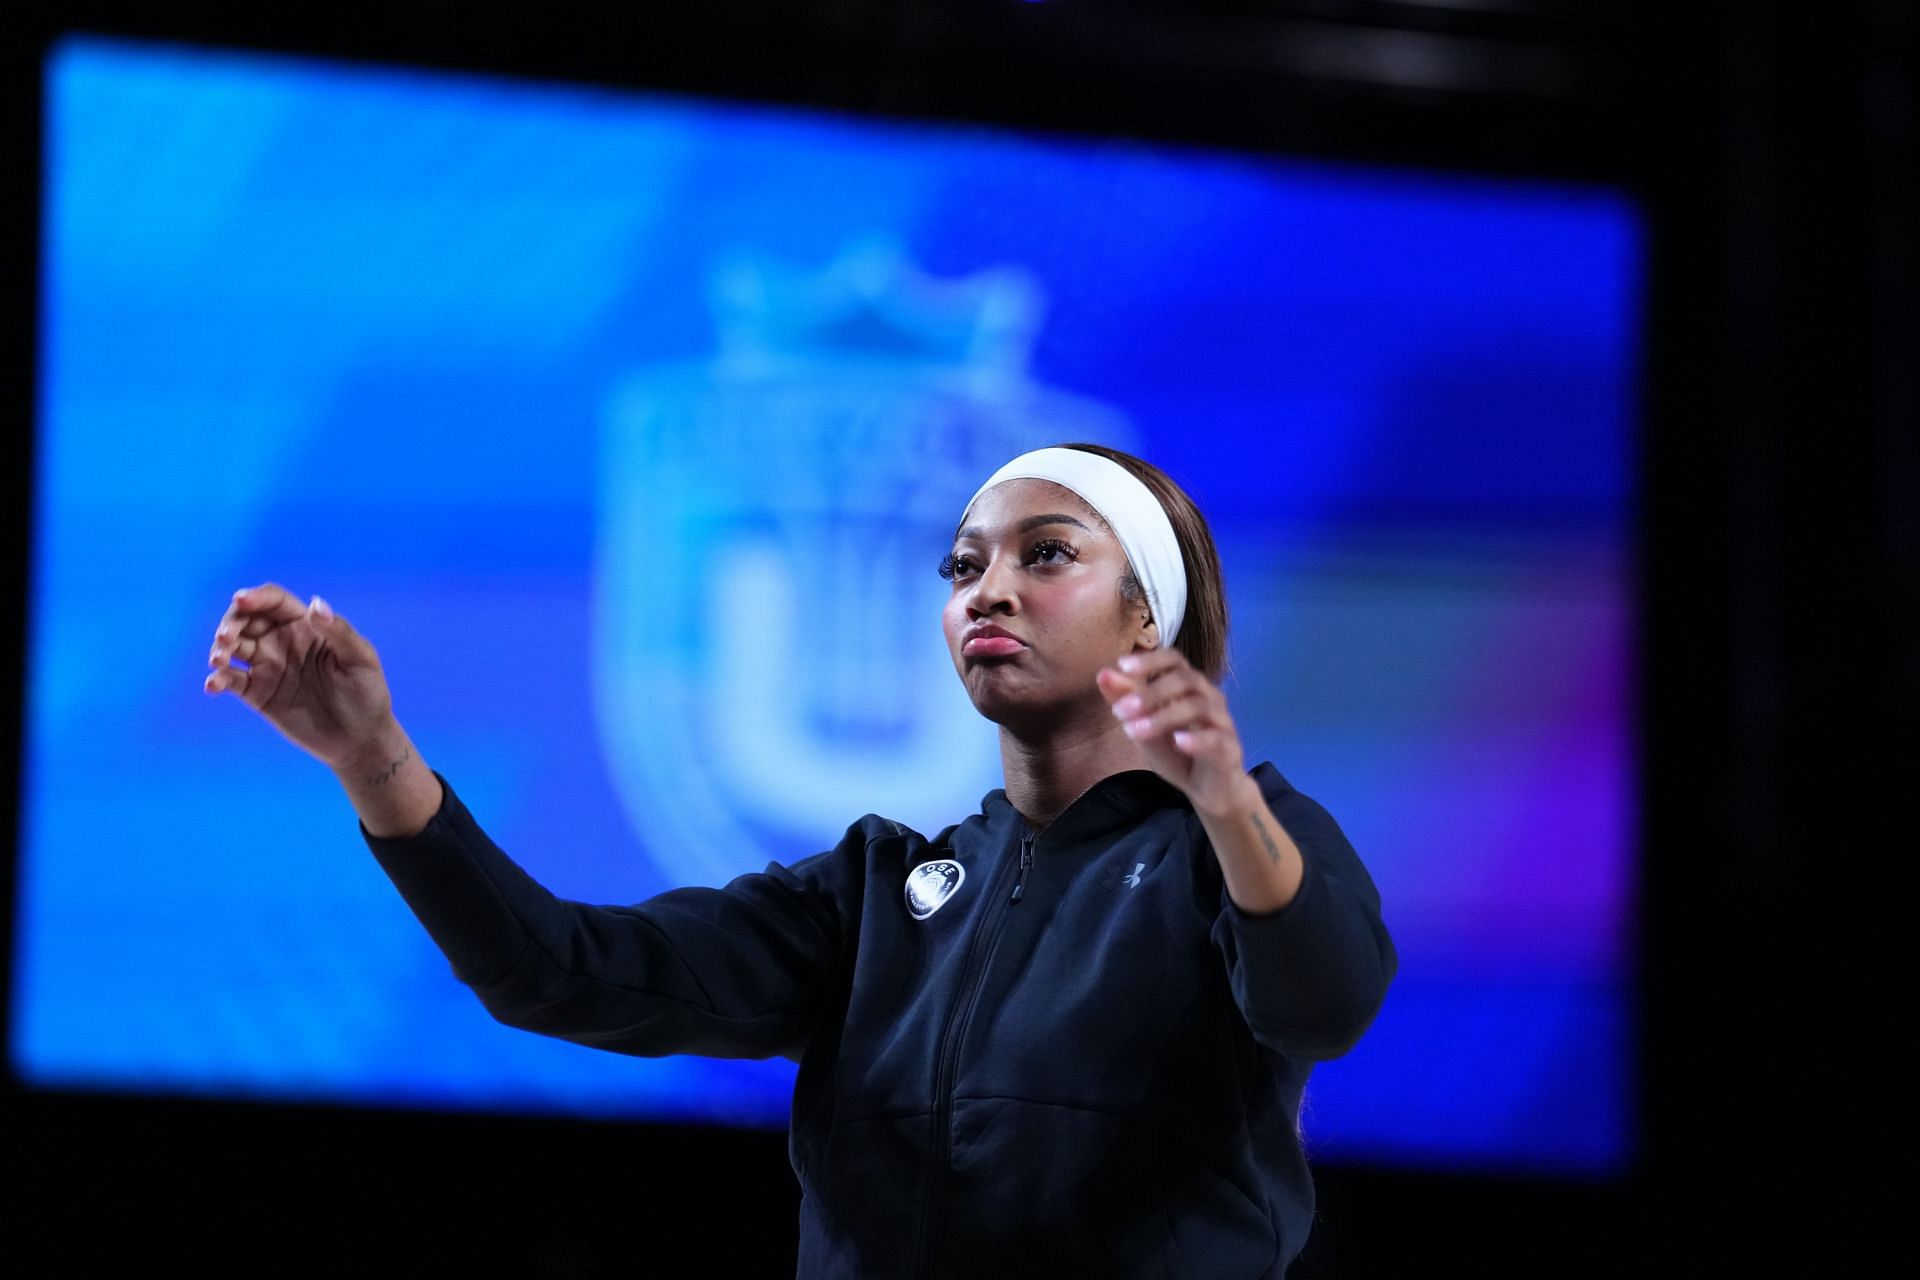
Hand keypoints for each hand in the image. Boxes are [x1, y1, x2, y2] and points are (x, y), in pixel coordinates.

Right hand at [204, 583, 396, 769]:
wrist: (359, 740)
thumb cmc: (367, 694)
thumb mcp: (361, 660)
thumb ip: (338, 631)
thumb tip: (314, 604)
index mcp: (307, 626)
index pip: (274, 601)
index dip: (256, 596)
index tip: (240, 600)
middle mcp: (283, 641)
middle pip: (246, 619)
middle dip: (231, 622)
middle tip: (226, 638)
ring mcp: (268, 666)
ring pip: (233, 646)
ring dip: (219, 648)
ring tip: (219, 659)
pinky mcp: (258, 693)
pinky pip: (231, 680)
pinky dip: (218, 679)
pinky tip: (215, 684)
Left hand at [1096, 647, 1258, 818]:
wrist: (1206, 789)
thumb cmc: (1175, 750)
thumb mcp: (1144, 724)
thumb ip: (1126, 699)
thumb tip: (1102, 674)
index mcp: (1189, 686)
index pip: (1174, 660)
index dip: (1150, 660)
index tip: (1122, 666)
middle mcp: (1209, 697)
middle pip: (1185, 680)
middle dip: (1149, 693)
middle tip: (1119, 711)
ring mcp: (1222, 722)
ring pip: (1198, 707)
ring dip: (1162, 717)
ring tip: (1133, 731)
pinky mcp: (1229, 750)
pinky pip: (1216, 739)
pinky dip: (1196, 739)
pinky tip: (1177, 742)